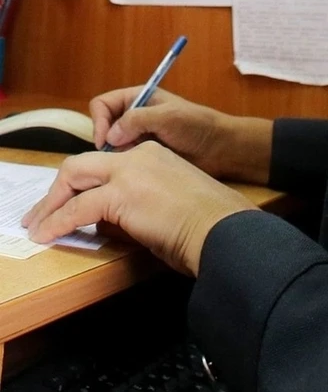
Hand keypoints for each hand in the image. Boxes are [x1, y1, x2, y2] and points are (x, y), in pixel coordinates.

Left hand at [22, 141, 255, 275]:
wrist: (224, 229)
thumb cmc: (211, 224)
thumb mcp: (173, 203)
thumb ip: (143, 202)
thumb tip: (116, 222)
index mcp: (155, 156)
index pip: (107, 163)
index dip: (85, 183)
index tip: (74, 201)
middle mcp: (140, 156)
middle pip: (82, 164)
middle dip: (58, 189)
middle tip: (44, 213)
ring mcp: (129, 172)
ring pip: (72, 179)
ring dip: (51, 205)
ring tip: (39, 227)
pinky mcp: (121, 195)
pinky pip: (75, 209)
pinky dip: (56, 222)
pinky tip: (48, 235)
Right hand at [90, 87, 225, 175]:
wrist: (219, 148)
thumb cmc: (197, 125)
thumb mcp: (168, 117)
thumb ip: (138, 120)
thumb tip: (110, 136)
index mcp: (137, 98)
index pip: (103, 105)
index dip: (99, 121)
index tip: (105, 141)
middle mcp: (134, 116)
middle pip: (103, 126)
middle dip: (106, 141)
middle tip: (117, 156)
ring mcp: (139, 136)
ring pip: (112, 146)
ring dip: (116, 154)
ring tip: (130, 163)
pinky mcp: (145, 154)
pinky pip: (125, 159)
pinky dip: (125, 164)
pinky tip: (136, 170)